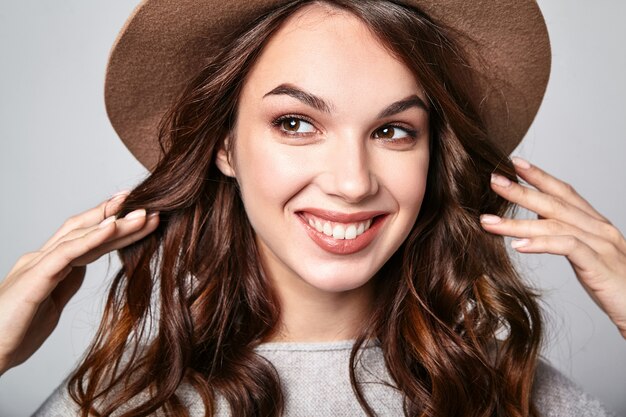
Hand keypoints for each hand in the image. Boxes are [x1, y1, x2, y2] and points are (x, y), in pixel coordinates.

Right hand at [0, 192, 159, 374]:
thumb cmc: (14, 333)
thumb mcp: (50, 306)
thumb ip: (65, 284)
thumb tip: (82, 269)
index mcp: (48, 265)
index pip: (86, 239)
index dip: (112, 226)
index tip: (139, 216)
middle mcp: (42, 258)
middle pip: (86, 230)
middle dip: (118, 217)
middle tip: (149, 206)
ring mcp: (36, 264)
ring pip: (80, 236)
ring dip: (114, 224)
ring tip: (142, 214)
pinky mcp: (34, 278)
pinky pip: (67, 253)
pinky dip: (92, 238)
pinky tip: (113, 228)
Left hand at [480, 157, 625, 338]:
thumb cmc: (613, 284)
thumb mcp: (586, 254)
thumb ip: (565, 234)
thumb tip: (538, 217)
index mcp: (595, 223)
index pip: (564, 192)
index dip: (539, 176)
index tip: (513, 164)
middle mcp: (599, 228)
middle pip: (554, 203)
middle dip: (521, 191)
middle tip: (493, 180)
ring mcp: (601, 245)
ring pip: (554, 224)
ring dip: (517, 221)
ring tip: (488, 221)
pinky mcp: (600, 265)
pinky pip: (567, 247)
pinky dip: (540, 243)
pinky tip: (518, 245)